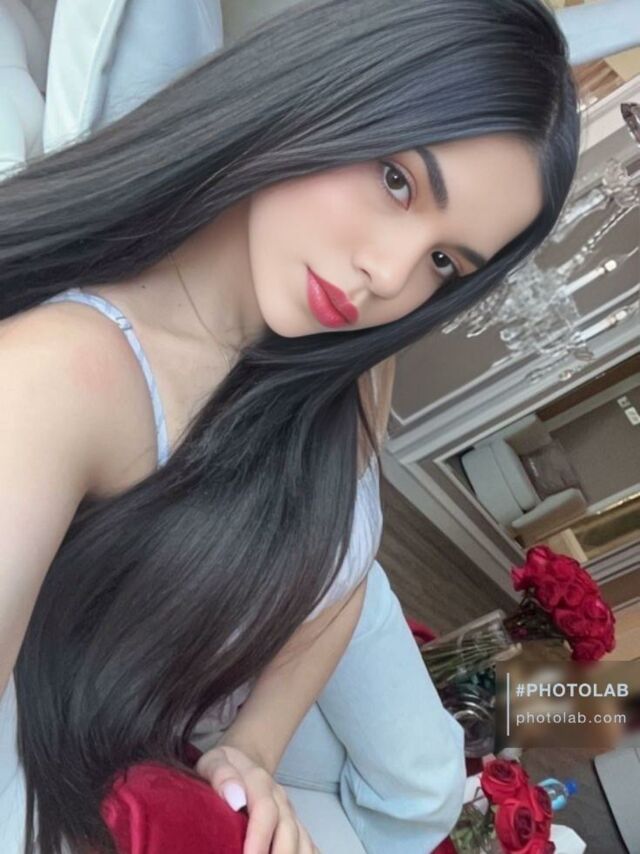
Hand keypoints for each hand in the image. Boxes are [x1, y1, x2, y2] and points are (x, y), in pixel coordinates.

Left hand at [196, 744, 319, 853]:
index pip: (266, 811)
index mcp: (260, 781)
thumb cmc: (222, 767)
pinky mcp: (295, 826)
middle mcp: (280, 798)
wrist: (242, 761)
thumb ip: (221, 775)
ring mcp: (290, 813)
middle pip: (289, 831)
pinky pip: (310, 845)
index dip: (259, 839)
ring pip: (303, 841)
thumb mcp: (213, 762)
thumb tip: (235, 799)